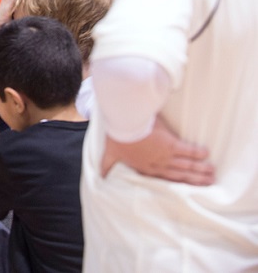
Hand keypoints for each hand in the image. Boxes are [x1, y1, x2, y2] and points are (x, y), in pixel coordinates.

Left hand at [100, 116, 214, 185]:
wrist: (123, 122)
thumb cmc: (117, 136)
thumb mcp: (110, 153)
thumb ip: (107, 165)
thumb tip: (100, 177)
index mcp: (144, 168)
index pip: (163, 178)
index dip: (175, 183)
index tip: (185, 188)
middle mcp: (157, 165)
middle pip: (179, 174)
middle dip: (194, 180)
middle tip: (208, 183)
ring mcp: (166, 156)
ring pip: (186, 165)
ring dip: (200, 170)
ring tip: (211, 174)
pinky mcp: (171, 144)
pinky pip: (188, 150)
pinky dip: (197, 153)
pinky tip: (206, 155)